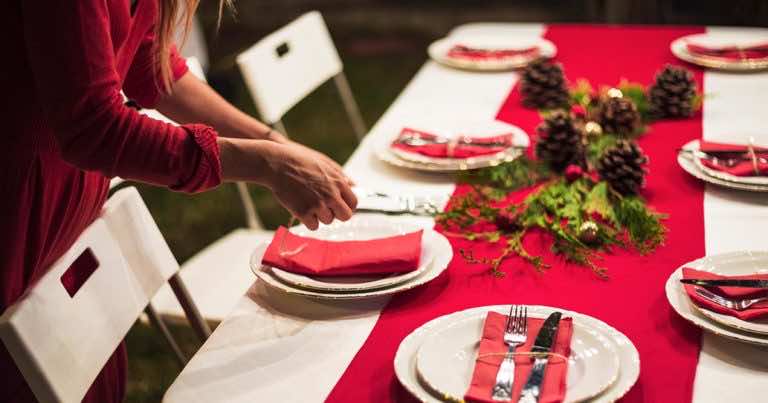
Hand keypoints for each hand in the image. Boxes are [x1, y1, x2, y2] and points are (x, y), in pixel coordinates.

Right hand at [218, 138, 356, 229]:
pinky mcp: (304, 212)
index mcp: (338, 182)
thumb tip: (353, 187)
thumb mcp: (325, 163)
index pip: (353, 202)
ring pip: (328, 221)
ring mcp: (318, 204)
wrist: (277, 163)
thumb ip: (340, 176)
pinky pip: (314, 226)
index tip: (340, 207)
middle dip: (337, 214)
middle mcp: (331, 194)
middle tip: (327, 210)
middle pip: (345, 216)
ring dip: (320, 216)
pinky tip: (303, 210)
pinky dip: (309, 221)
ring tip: (309, 203)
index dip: (347, 206)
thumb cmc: (298, 160)